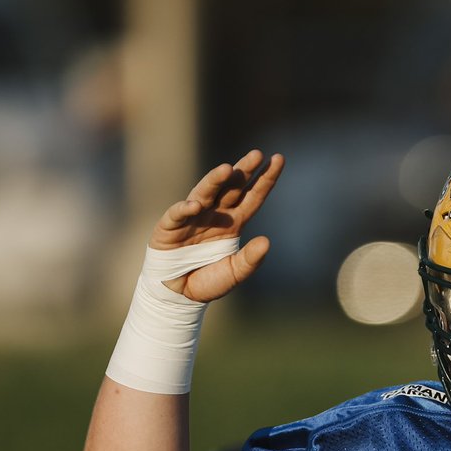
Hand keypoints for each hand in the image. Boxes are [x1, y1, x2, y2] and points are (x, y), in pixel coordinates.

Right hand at [150, 149, 285, 302]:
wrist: (179, 295)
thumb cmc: (208, 280)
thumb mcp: (234, 273)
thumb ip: (250, 260)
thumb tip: (266, 241)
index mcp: (234, 222)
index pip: (253, 196)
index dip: (266, 179)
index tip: (279, 159)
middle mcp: (215, 214)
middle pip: (232, 188)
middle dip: (244, 170)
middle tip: (257, 155)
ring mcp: (193, 217)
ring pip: (206, 192)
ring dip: (215, 180)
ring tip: (228, 169)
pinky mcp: (170, 226)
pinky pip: (178, 214)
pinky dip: (185, 209)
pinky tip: (195, 205)